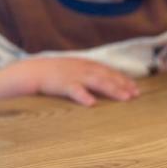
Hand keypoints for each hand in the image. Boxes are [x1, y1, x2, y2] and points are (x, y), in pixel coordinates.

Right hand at [6, 57, 138, 106]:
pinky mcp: (62, 84)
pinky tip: (91, 103)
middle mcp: (82, 68)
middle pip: (106, 76)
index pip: (108, 71)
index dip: (123, 79)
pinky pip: (74, 90)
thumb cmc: (52, 74)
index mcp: (85, 64)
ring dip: (111, 89)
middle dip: (122, 85)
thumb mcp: (72, 70)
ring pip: (96, 81)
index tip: (136, 88)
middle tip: (136, 95)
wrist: (30, 72)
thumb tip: (102, 83)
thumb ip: (86, 74)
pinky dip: (83, 96)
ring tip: (124, 98)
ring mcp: (73, 76)